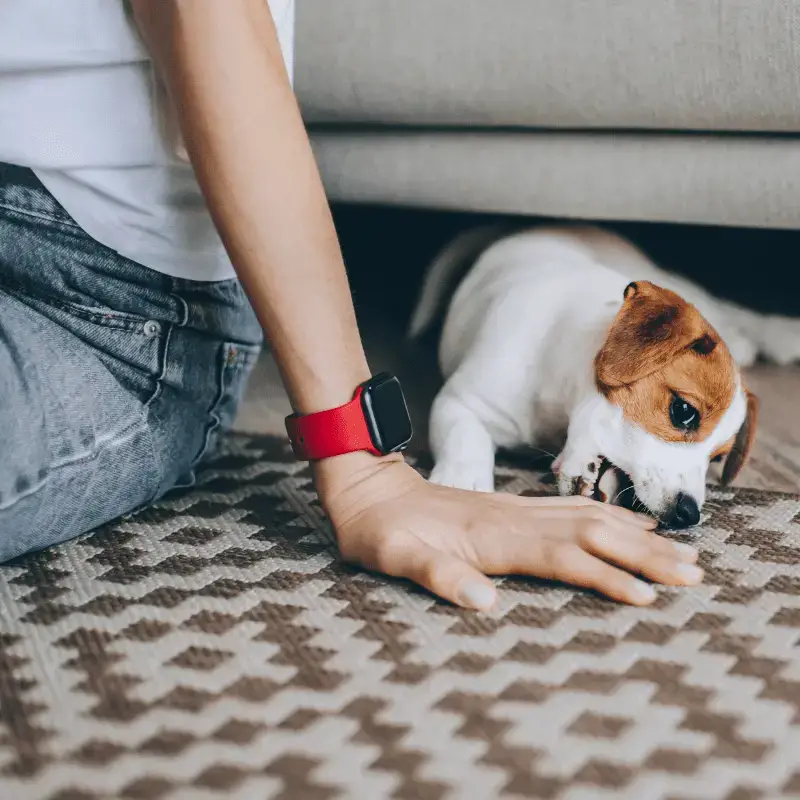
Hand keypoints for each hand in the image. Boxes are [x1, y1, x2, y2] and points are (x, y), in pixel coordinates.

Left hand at [313, 453, 703, 610]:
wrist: (368, 487)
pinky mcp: (510, 508)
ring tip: (678, 552)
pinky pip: (570, 509)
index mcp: (491, 536)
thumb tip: (486, 603)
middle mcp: (512, 518)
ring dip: (634, 536)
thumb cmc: (378, 530)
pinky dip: (607, 518)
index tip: (648, 598)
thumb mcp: (393, 557)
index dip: (605, 577)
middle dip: (642, 555)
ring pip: (587, 518)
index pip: (562, 556)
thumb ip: (437, 575)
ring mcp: (514, 509)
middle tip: (693, 574)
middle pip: (591, 533)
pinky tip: (626, 526)